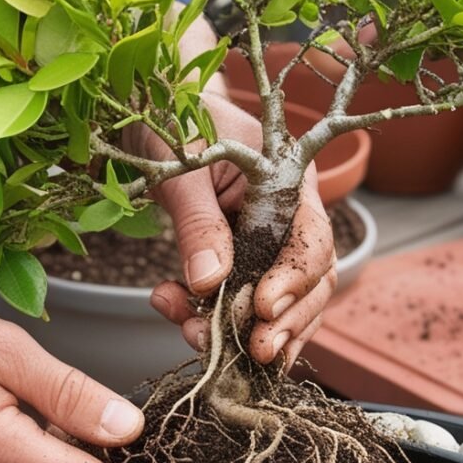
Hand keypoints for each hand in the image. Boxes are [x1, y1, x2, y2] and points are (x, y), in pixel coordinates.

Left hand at [127, 17, 336, 369]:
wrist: (151, 110)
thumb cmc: (172, 123)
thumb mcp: (181, 169)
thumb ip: (198, 224)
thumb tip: (211, 282)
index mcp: (290, 182)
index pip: (312, 241)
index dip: (293, 280)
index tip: (262, 308)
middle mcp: (289, 217)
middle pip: (312, 281)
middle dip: (286, 321)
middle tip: (255, 351)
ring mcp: (267, 243)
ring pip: (282, 303)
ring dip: (250, 332)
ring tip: (204, 342)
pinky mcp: (240, 263)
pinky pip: (242, 304)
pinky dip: (217, 323)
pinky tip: (185, 323)